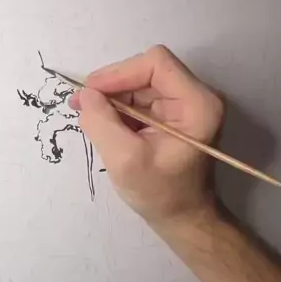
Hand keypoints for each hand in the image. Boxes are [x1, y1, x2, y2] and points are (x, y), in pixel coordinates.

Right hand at [69, 45, 223, 230]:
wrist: (183, 217)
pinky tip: (107, 126)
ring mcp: (185, 104)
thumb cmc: (161, 193)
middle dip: (112, 87)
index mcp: (197, 104)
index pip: (155, 63)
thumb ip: (102, 122)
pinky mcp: (173, 113)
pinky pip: (141, 97)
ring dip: (113, 99)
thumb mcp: (125, 160)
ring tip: (92, 120)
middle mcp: (196, 96)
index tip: (91, 94)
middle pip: (146, 70)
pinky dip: (120, 109)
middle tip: (83, 106)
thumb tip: (85, 94)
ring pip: (140, 83)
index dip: (119, 73)